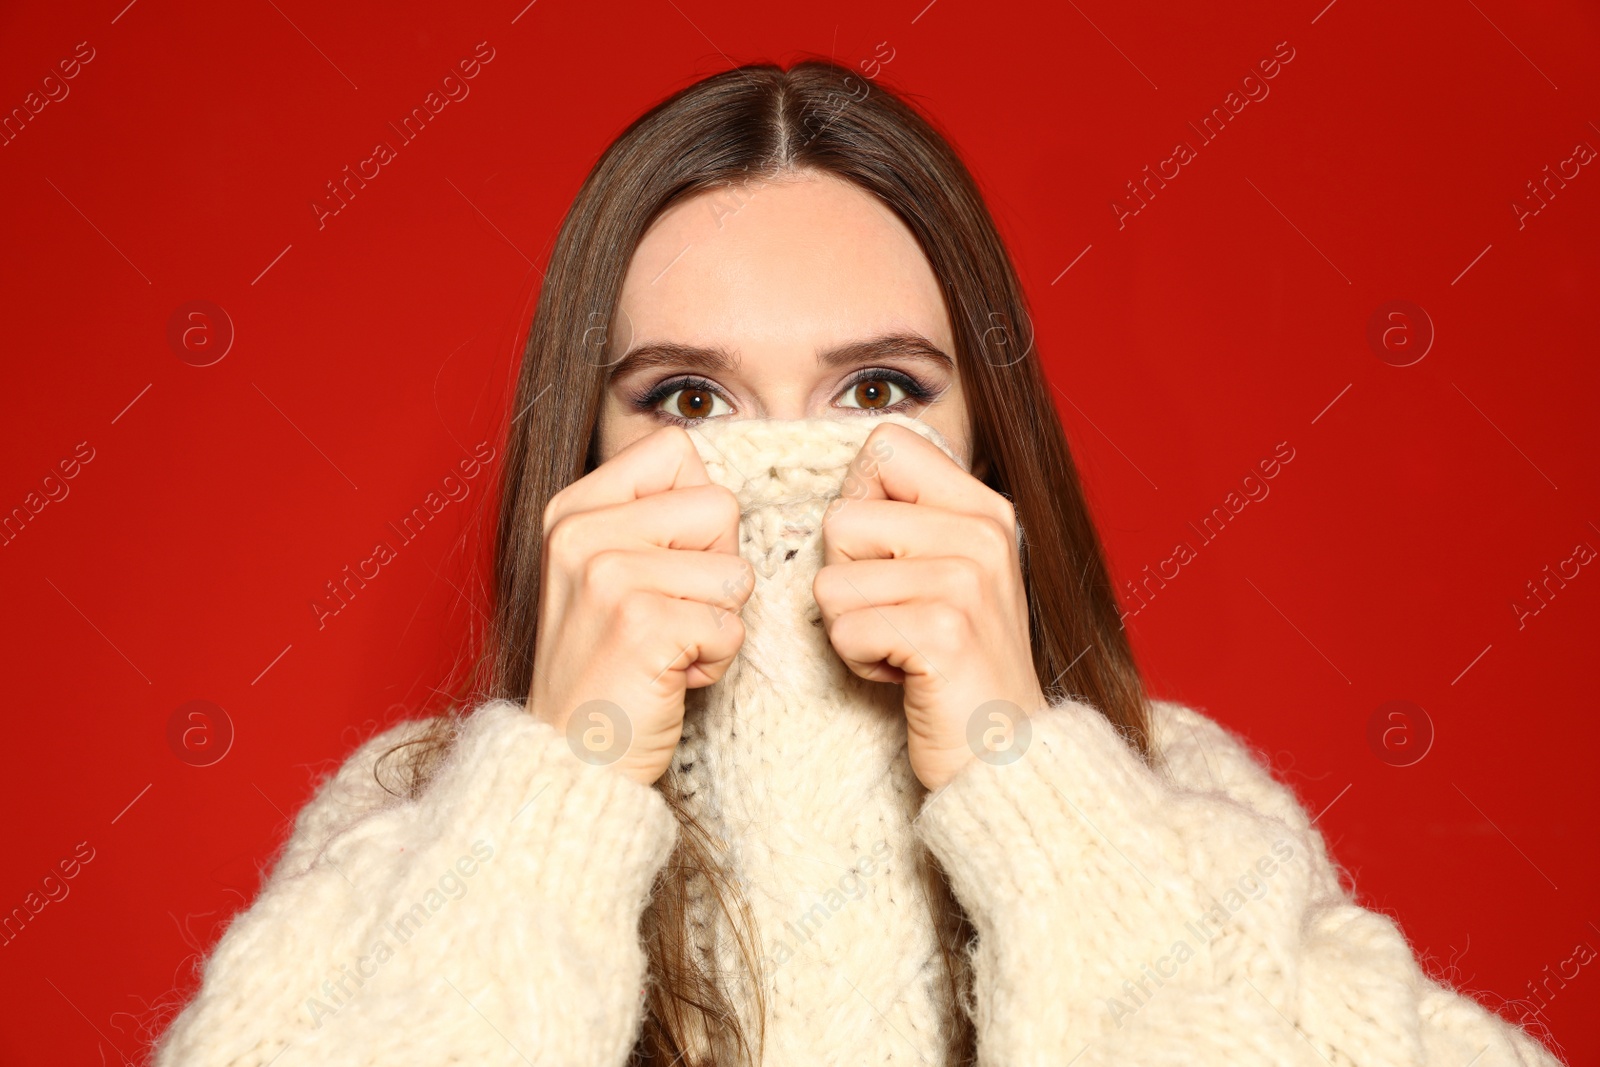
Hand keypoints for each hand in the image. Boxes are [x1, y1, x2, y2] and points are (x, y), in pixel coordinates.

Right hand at [530, 425, 753, 785]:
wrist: (569, 760)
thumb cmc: (608, 669)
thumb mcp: (608, 574)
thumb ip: (653, 520)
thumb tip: (724, 488)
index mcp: (571, 509)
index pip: (676, 449)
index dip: (697, 512)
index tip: (665, 564)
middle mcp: (581, 532)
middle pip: (719, 505)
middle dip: (716, 569)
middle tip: (667, 616)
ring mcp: (608, 575)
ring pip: (735, 571)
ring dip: (718, 622)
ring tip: (666, 650)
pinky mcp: (642, 623)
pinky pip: (732, 624)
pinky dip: (715, 661)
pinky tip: (668, 677)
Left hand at [813, 422, 1045, 791]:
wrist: (1008, 756)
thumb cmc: (957, 667)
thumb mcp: (948, 574)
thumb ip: (908, 520)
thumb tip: (842, 482)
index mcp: (984, 507)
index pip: (884, 446)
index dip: (860, 503)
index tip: (890, 561)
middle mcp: (982, 533)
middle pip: (841, 518)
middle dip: (846, 578)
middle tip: (898, 619)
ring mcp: (967, 580)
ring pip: (832, 579)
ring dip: (849, 627)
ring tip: (903, 649)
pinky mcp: (944, 632)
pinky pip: (845, 627)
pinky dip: (860, 662)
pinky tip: (907, 676)